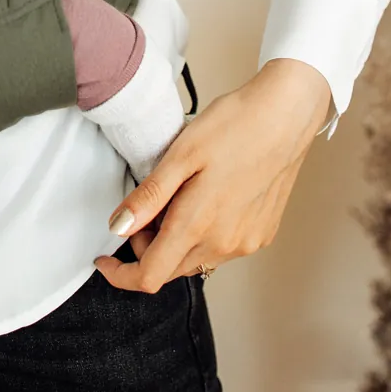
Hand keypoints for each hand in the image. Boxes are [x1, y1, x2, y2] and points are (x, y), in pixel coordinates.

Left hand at [94, 57, 331, 292]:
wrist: (286, 116)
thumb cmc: (234, 125)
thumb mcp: (180, 154)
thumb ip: (149, 197)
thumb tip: (118, 227)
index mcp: (198, 225)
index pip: (150, 276)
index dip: (121, 274)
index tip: (104, 260)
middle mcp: (225, 244)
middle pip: (171, 269)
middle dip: (147, 248)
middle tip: (145, 207)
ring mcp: (246, 242)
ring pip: (196, 259)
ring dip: (176, 241)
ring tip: (176, 196)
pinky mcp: (261, 234)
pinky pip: (221, 248)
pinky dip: (202, 235)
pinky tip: (205, 198)